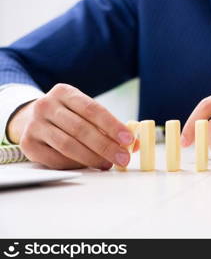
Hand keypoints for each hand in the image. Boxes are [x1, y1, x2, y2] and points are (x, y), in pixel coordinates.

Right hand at [7, 84, 137, 169]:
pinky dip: (75, 164)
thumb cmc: (68, 116)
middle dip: (105, 146)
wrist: (30, 118)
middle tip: (123, 158)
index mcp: (64, 92)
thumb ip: (108, 126)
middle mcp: (46, 106)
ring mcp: (34, 125)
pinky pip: (56, 159)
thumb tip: (134, 144)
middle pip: (81, 129)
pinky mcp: (28, 145)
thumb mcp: (85, 112)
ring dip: (92, 158)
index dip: (112, 125)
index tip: (128, 139)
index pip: (92, 109)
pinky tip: (88, 165)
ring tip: (108, 164)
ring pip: (68, 145)